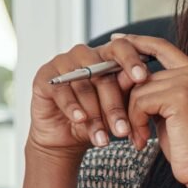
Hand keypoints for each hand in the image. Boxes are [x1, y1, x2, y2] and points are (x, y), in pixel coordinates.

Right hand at [28, 36, 151, 158]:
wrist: (67, 137)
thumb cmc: (97, 118)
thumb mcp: (117, 108)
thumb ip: (126, 92)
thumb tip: (140, 80)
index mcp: (106, 56)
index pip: (121, 48)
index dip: (132, 61)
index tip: (142, 78)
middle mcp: (85, 55)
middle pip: (102, 74)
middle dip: (114, 106)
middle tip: (123, 130)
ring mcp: (63, 64)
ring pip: (84, 86)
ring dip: (95, 116)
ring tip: (103, 139)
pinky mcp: (45, 78)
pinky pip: (62, 92)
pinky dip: (73, 108)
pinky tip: (80, 120)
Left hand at [118, 34, 187, 187]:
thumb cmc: (187, 146)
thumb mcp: (167, 112)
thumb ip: (153, 92)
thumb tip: (123, 78)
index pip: (161, 46)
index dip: (137, 42)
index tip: (116, 42)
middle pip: (140, 73)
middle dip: (126, 100)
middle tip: (128, 127)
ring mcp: (187, 82)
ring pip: (137, 89)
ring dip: (131, 116)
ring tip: (139, 137)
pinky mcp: (179, 96)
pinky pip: (140, 101)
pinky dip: (135, 122)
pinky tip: (143, 139)